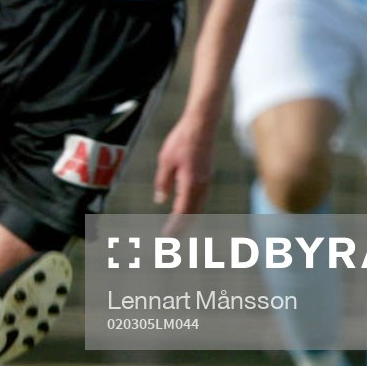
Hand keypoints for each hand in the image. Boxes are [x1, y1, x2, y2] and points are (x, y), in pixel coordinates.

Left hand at [152, 114, 217, 230]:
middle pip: (192, 213)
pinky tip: (186, 209)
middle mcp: (201, 185)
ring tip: (178, 229)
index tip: (166, 238)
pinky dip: (193, 208)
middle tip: (172, 241)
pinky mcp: (206, 175)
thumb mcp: (165, 161)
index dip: (174, 226)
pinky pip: (200, 198)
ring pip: (198, 206)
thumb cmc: (182, 140)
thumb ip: (162, 182)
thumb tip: (160, 200)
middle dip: (182, 228)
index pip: (182, 211)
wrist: (202, 124)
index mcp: (190, 183)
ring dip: (188, 219)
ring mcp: (206, 180)